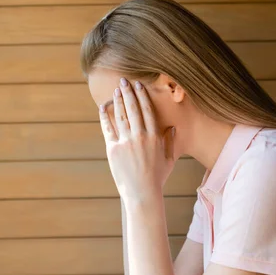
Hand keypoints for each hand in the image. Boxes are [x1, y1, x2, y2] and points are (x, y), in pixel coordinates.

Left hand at [99, 78, 174, 204]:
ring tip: (115, 90)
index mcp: (154, 137)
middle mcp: (140, 136)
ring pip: (121, 115)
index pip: (147, 111)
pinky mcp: (113, 149)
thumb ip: (171, 142)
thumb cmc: (157, 178)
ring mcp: (126, 142)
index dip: (142, 96)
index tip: (138, 86)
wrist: (142, 193)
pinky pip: (108, 128)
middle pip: (133, 108)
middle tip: (124, 81)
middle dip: (128, 92)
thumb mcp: (169, 159)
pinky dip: (105, 116)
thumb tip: (173, 128)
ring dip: (118, 100)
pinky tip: (103, 107)